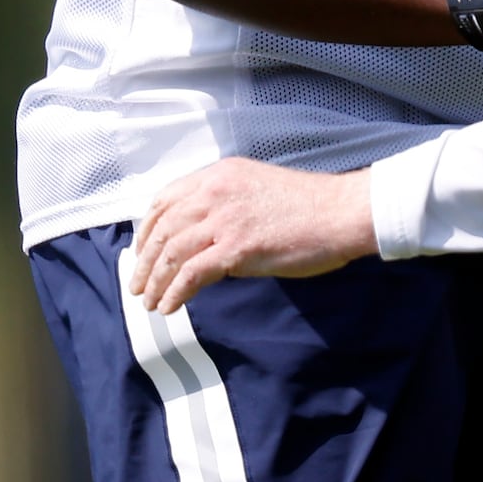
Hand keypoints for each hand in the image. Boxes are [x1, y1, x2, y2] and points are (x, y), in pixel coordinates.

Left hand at [129, 160, 377, 314]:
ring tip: (150, 301)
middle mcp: (215, 193)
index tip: (144, 251)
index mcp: (220, 176)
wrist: (343, 212)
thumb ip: (229, 205)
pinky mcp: (236, 248)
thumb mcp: (260, 189)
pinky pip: (191, 274)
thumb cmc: (313, 206)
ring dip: (155, 281)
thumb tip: (208, 239)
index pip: (165, 200)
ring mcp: (224, 220)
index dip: (147, 229)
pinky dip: (175, 292)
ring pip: (171, 253)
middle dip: (144, 261)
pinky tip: (171, 305)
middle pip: (162, 229)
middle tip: (139, 284)